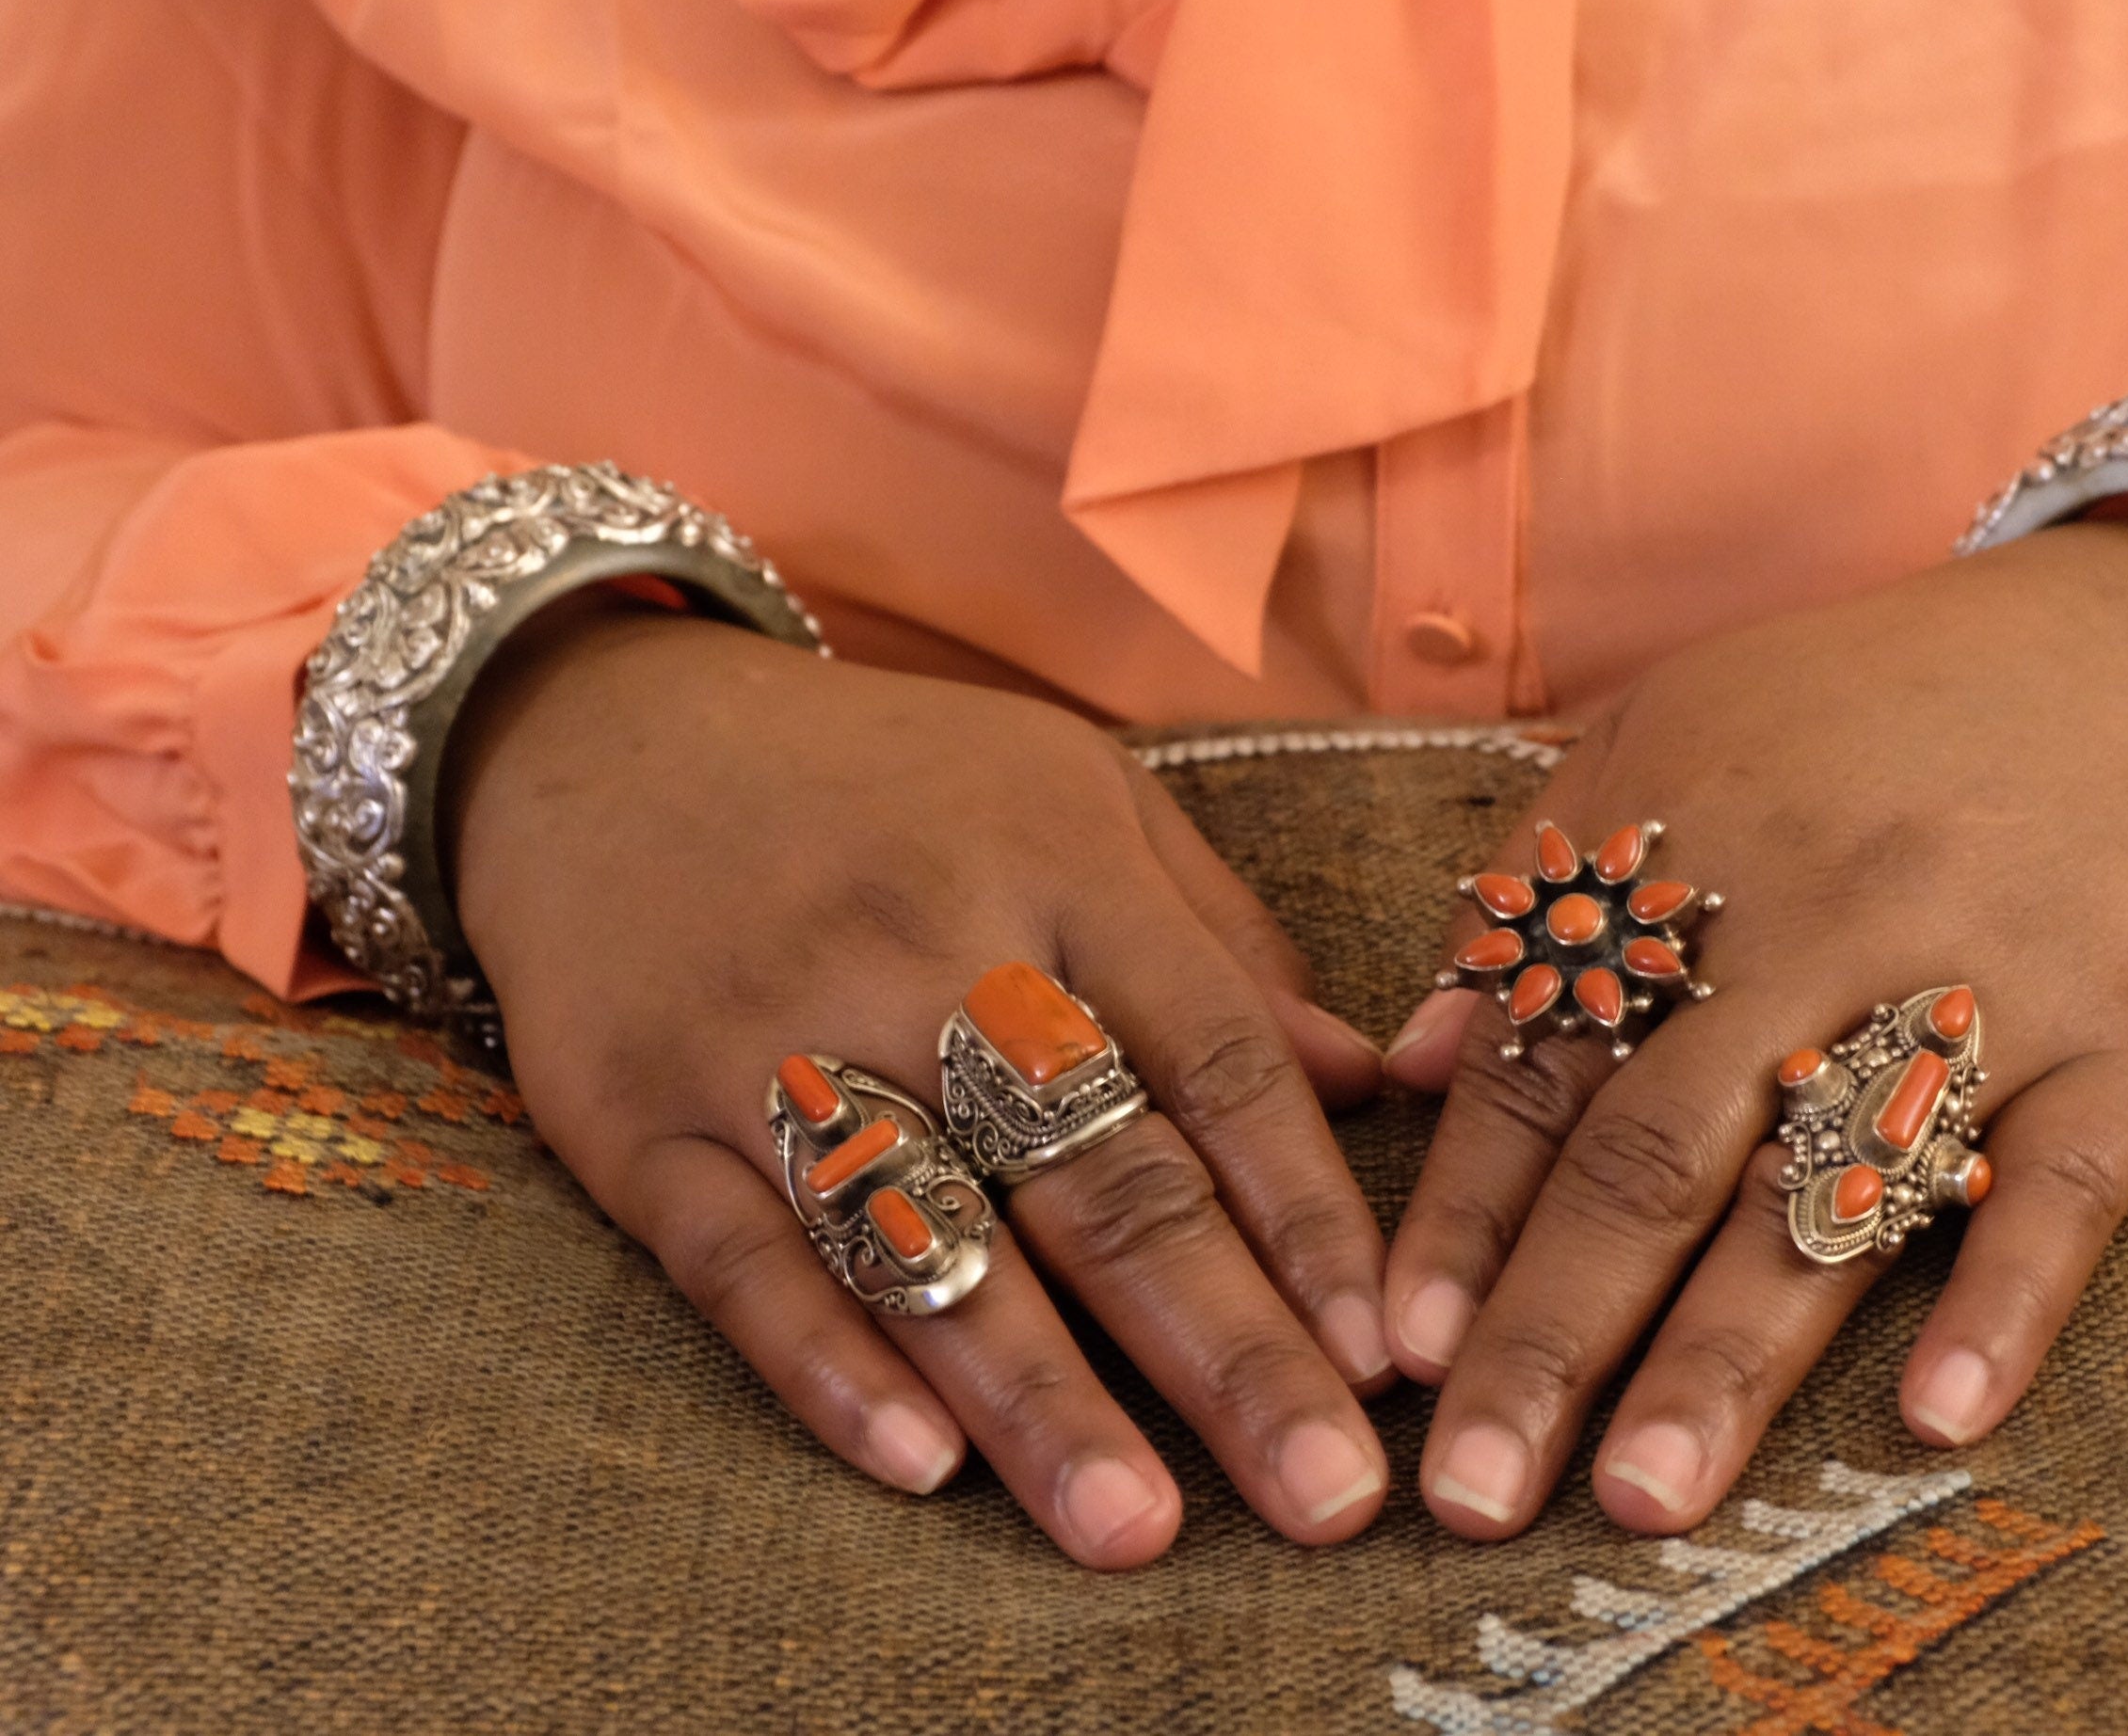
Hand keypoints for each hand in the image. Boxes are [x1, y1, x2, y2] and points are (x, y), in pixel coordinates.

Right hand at [446, 605, 1394, 1567]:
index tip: (1387, 1354)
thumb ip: (1219, 943)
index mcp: (1060, 867)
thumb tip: (1363, 1084)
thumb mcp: (1077, 798)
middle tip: (1322, 1492)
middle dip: (1224, 1346)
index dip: (1309, 1215)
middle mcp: (927, 952)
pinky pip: (740, 1259)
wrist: (604, 733)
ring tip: (1136, 1529)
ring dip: (1042, 1396)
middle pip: (1099, 1174)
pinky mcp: (639, 1117)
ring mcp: (776, 1037)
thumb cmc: (889, 784)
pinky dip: (829, 1363)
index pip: (1217, 1058)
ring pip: (931, 1238)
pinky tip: (920, 1466)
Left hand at [1379, 510, 2127, 1535]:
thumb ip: (1538, 899)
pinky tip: (1939, 1415)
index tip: (1395, 1354)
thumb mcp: (1670, 741)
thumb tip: (1409, 1067)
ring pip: (1838, 1190)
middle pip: (1661, 1154)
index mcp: (1686, 862)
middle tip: (1476, 1494)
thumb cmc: (1872, 713)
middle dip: (1556, 1331)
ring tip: (1646, 1496)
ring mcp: (1980, 982)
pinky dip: (2006, 1296)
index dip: (1462, 1219)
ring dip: (1733, 1355)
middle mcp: (1816, 927)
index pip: (1543, 1067)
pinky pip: (2067, 1181)